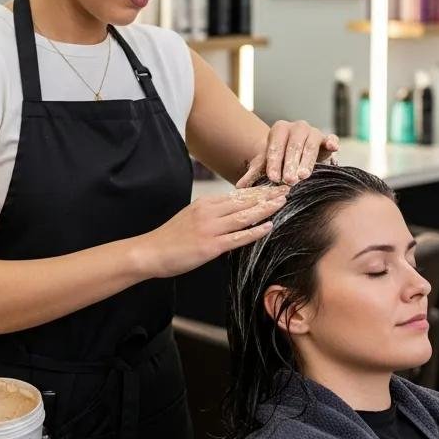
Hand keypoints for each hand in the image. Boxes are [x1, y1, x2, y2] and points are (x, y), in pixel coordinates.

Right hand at [137, 185, 289, 278]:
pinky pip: (238, 237)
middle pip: (244, 201)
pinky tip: (268, 227)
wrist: (150, 251)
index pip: (237, 195)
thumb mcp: (191, 217)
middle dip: (267, 195)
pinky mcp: (210, 246)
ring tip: (283, 203)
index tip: (274, 187)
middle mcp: (208, 212)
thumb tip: (233, 213)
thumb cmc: (170, 238)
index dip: (258, 191)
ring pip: (244, 216)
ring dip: (266, 209)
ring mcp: (210, 228)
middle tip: (287, 189)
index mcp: (204, 203)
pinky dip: (255, 232)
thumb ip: (211, 213)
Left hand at [236, 121, 339, 187]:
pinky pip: (330, 138)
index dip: (274, 162)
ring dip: (307, 161)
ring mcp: (312, 132)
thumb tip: (240, 186)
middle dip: (291, 164)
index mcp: (279, 129)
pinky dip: (332, 142)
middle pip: (293, 145)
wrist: (295, 155)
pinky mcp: (326, 139)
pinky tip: (333, 148)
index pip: (276, 146)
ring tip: (303, 176)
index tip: (273, 177)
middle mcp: (296, 127)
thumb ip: (254, 174)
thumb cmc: (278, 160)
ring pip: (310, 145)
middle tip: (289, 180)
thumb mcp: (266, 165)